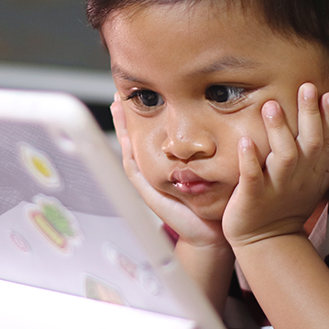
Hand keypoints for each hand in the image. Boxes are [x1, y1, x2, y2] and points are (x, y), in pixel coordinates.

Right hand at [111, 95, 228, 248]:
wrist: (207, 232)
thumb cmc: (208, 203)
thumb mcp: (205, 171)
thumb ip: (203, 155)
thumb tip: (211, 130)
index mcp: (162, 168)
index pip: (146, 138)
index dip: (138, 119)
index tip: (134, 97)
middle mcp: (151, 174)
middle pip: (131, 141)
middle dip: (124, 119)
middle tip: (118, 96)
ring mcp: (147, 184)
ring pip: (128, 151)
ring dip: (121, 130)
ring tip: (117, 108)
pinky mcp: (149, 194)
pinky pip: (134, 170)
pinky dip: (128, 153)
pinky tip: (125, 138)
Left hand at [222, 83, 328, 246]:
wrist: (267, 240)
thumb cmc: (285, 202)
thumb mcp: (310, 178)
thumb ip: (316, 152)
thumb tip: (326, 117)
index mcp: (314, 171)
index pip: (325, 140)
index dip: (328, 117)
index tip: (328, 94)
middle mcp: (299, 177)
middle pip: (309, 143)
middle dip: (309, 115)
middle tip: (306, 87)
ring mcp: (277, 187)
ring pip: (283, 156)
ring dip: (278, 130)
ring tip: (270, 105)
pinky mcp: (253, 197)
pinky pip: (252, 176)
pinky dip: (249, 159)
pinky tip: (244, 141)